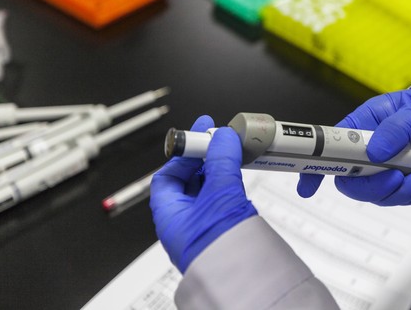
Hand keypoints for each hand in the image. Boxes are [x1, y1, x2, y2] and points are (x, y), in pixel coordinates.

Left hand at [150, 115, 256, 272]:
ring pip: (206, 190)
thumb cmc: (220, 247)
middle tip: (219, 139)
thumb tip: (222, 136)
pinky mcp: (221, 230)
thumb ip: (221, 161)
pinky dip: (228, 184)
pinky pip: (220, 200)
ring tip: (231, 153)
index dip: (184, 152)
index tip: (200, 132)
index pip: (168, 174)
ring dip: (218, 169)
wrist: (243, 278)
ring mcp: (202, 226)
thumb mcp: (219, 193)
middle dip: (203, 158)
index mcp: (169, 214)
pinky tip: (239, 174)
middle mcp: (182, 222)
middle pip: (187, 180)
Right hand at [297, 84, 410, 205]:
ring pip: (375, 192)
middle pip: (350, 178)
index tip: (307, 185)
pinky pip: (396, 197)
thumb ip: (396, 128)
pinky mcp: (399, 179)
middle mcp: (367, 147)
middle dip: (373, 184)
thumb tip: (375, 150)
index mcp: (362, 124)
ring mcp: (382, 166)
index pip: (328, 145)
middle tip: (397, 177)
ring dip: (400, 190)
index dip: (314, 166)